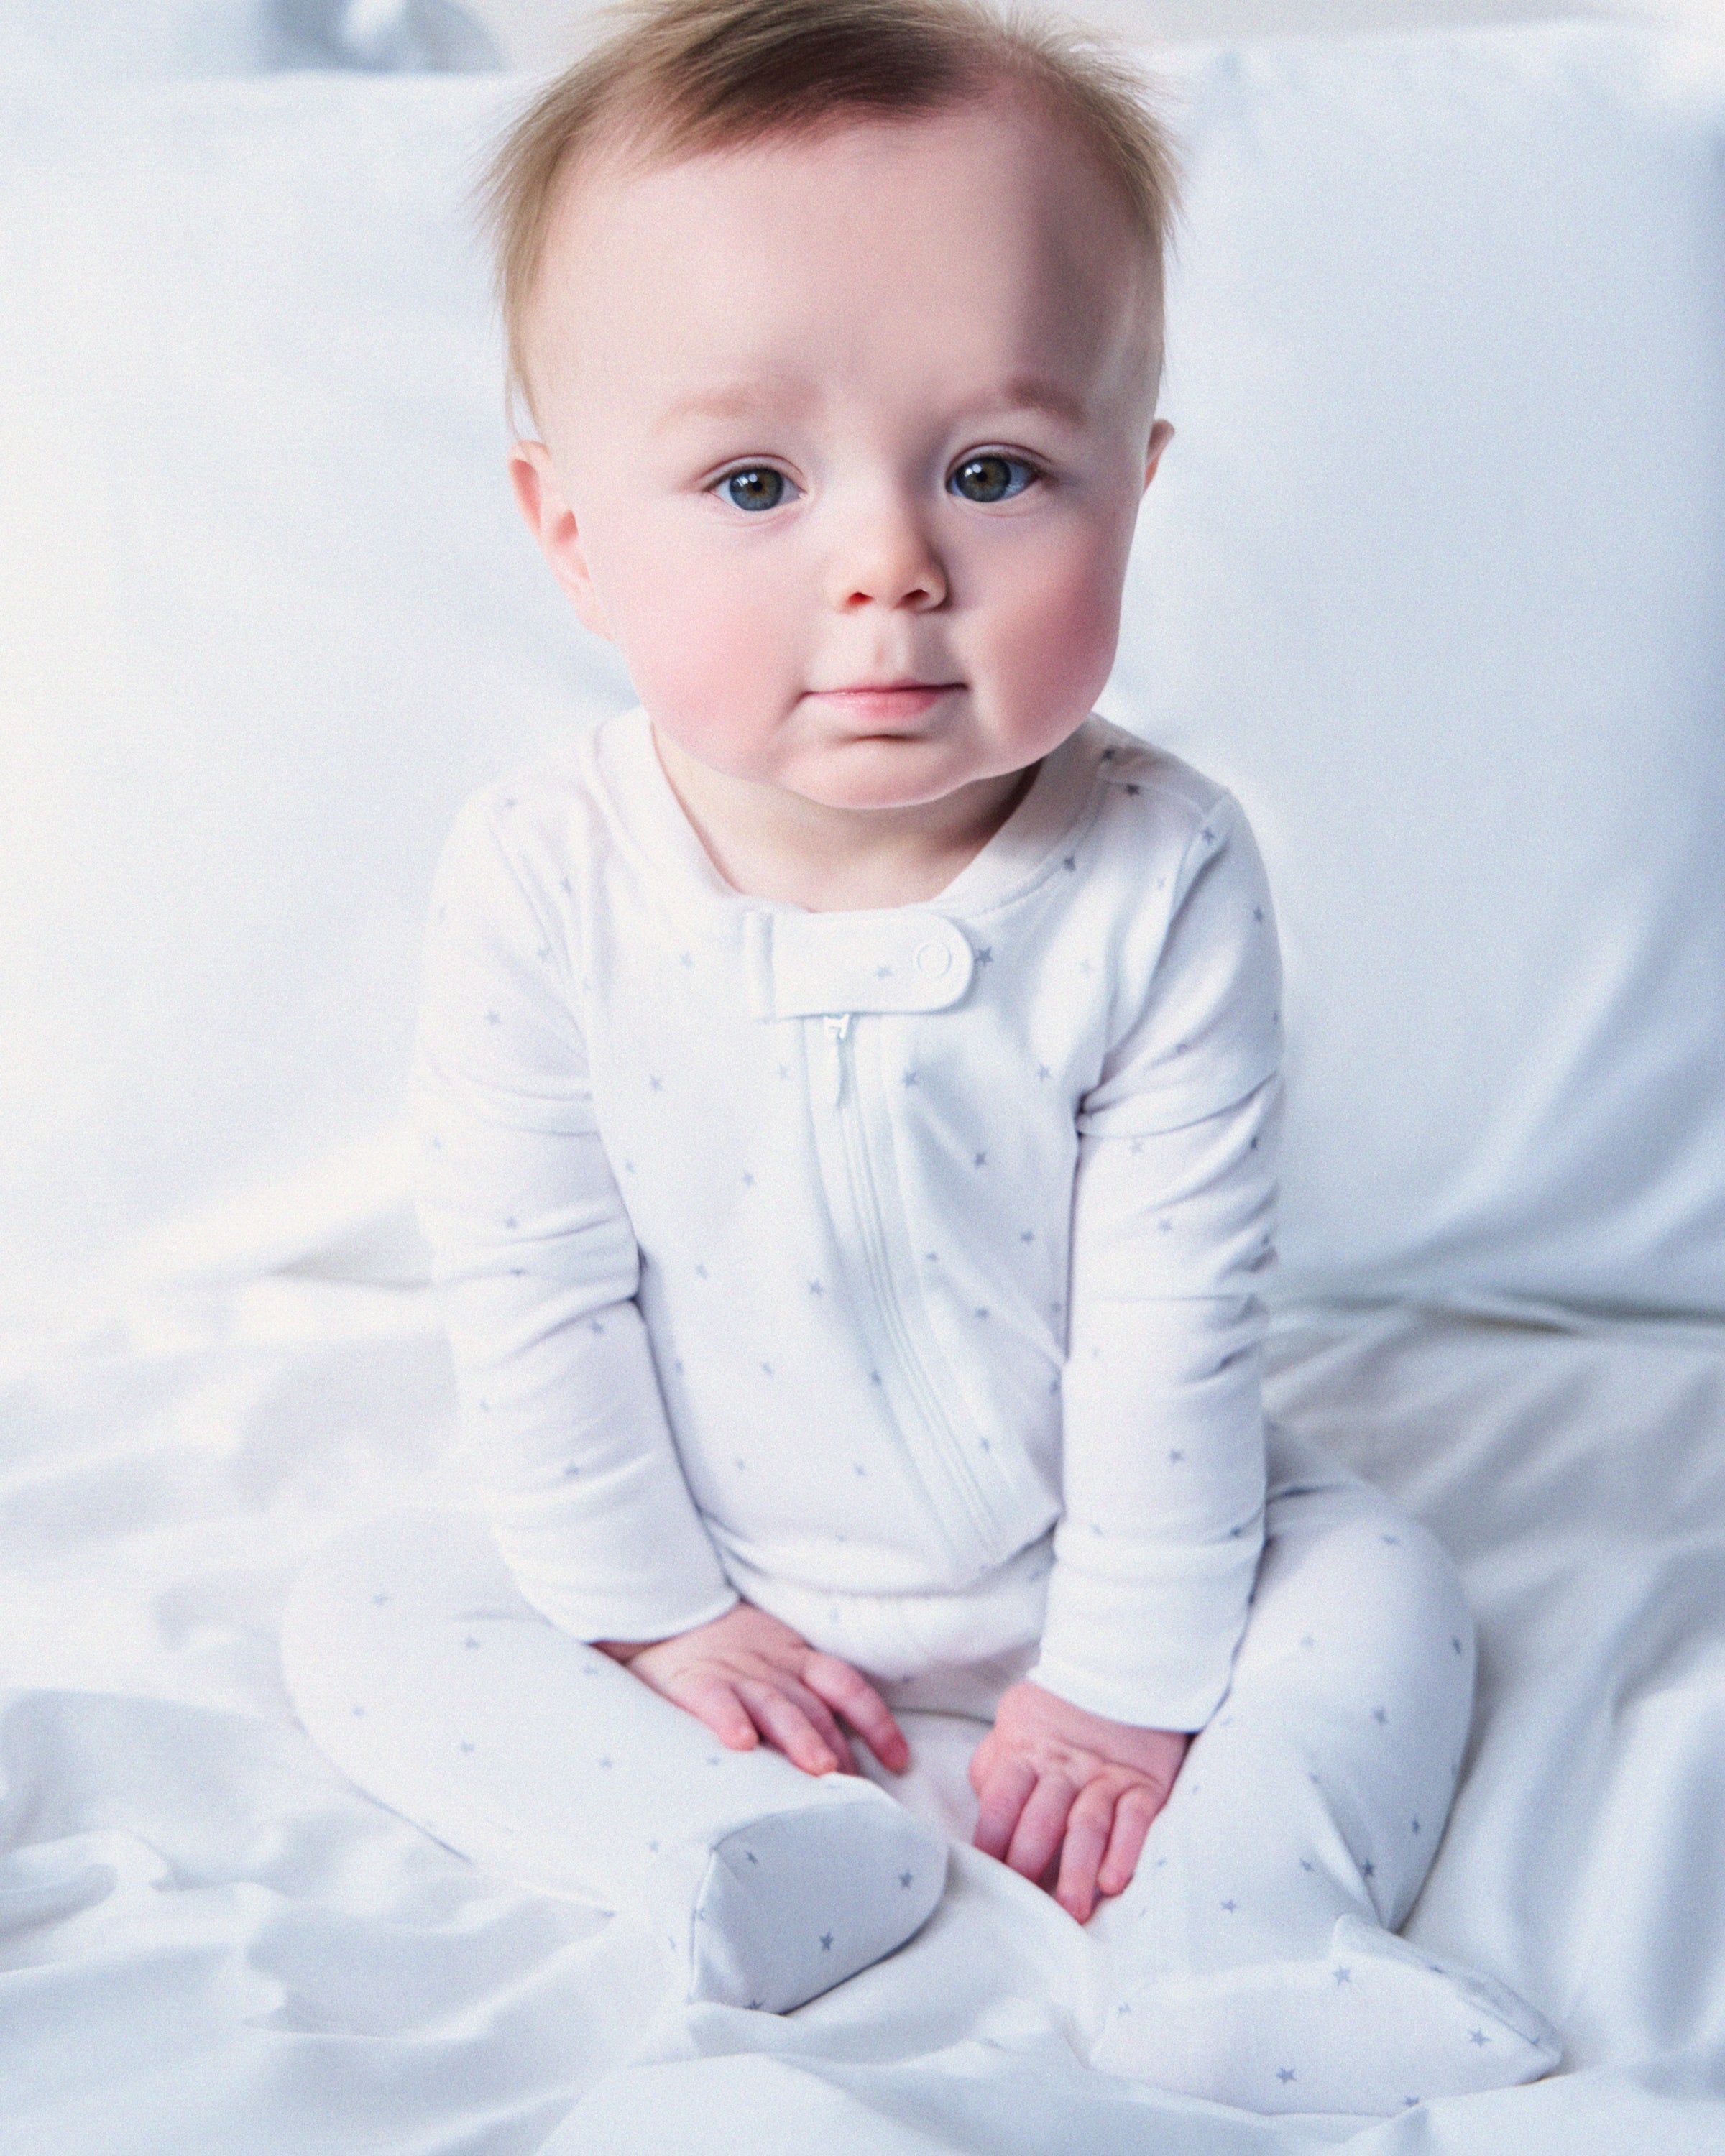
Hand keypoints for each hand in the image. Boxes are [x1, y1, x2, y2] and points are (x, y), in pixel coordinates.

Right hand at [599, 1601, 910, 1777]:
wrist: (662, 1610)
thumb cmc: (724, 1647)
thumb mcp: (772, 1655)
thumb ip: (803, 1695)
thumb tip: (846, 1757)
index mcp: (795, 1658)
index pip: (846, 1687)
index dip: (876, 1721)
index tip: (899, 1760)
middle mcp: (772, 1666)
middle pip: (814, 1706)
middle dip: (839, 1745)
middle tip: (858, 1787)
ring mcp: (734, 1673)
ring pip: (774, 1706)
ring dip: (800, 1738)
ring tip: (819, 1769)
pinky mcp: (694, 1682)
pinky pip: (714, 1700)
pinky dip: (729, 1719)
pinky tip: (742, 1744)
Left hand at [968, 1679, 1188, 1923]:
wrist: (1127, 1669)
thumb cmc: (1061, 1709)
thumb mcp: (1018, 1722)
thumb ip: (997, 1762)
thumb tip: (979, 1799)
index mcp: (1026, 1752)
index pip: (1001, 1801)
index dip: (990, 1840)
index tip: (984, 1876)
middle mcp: (1064, 1768)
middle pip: (1042, 1819)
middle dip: (1030, 1864)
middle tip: (1025, 1904)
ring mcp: (1106, 1776)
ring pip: (1087, 1826)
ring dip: (1077, 1870)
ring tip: (1071, 1910)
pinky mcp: (1144, 1783)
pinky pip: (1135, 1819)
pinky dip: (1125, 1851)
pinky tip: (1114, 1881)